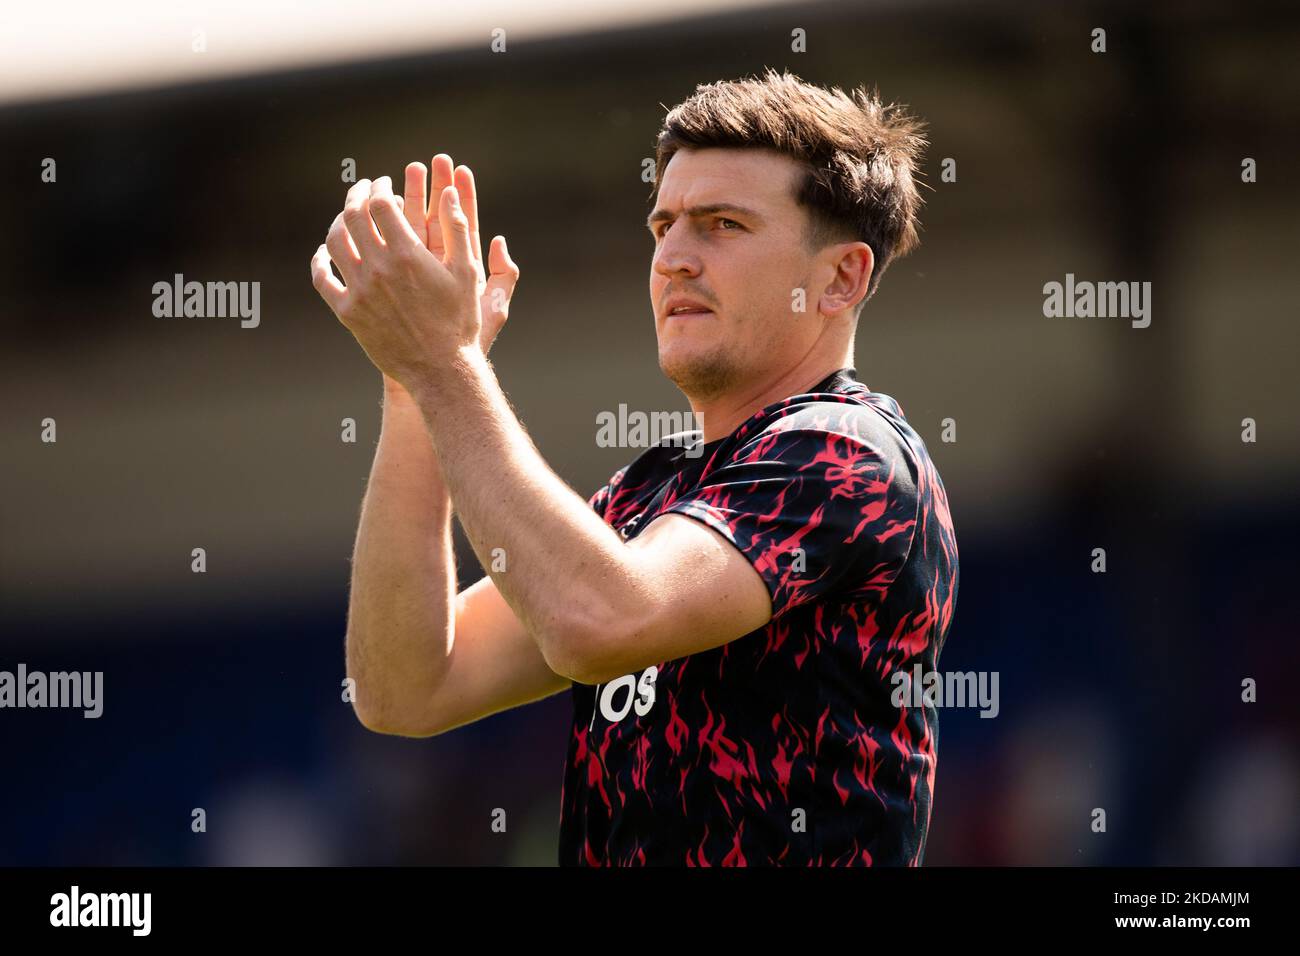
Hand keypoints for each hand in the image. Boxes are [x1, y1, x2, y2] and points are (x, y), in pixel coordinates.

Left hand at [310, 163, 517, 396]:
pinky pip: (322, 279)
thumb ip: (458, 229)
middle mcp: (378, 269)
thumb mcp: (467, 273)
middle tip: (361, 189)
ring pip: (334, 242)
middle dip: (356, 195)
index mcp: (407, 254)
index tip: (383, 184)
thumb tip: (451, 193)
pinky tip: (324, 252)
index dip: (380, 187)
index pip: (380, 203)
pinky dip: (319, 260)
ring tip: (345, 216)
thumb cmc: (459, 321)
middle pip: (353, 216)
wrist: (441, 369)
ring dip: (337, 222)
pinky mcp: (347, 312)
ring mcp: (359, 291)